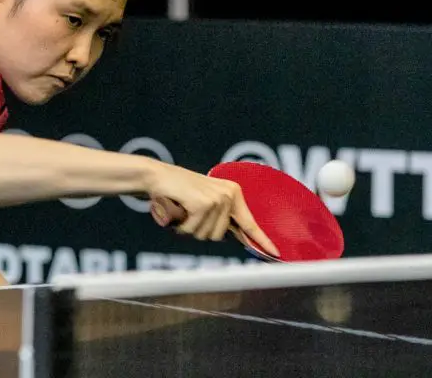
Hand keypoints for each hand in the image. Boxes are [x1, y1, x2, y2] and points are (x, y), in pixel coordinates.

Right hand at [146, 164, 279, 257]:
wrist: (155, 176)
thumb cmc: (177, 191)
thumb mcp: (205, 202)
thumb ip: (223, 218)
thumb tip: (242, 238)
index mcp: (233, 193)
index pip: (250, 223)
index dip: (262, 241)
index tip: (276, 254)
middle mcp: (229, 195)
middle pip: (219, 236)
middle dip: (199, 230)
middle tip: (188, 213)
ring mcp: (217, 199)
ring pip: (205, 235)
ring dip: (189, 228)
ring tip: (183, 209)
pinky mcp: (203, 204)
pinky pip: (192, 231)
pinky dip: (181, 225)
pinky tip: (177, 209)